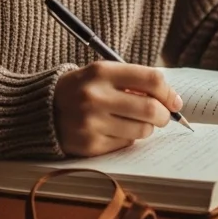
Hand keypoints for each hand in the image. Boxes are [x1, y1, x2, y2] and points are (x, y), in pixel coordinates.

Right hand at [54, 62, 182, 156]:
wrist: (42, 109)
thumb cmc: (83, 89)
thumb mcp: (102, 73)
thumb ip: (134, 81)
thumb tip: (171, 99)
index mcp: (101, 72)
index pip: (151, 79)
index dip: (168, 92)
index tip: (175, 101)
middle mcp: (95, 97)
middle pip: (150, 108)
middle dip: (164, 115)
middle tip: (164, 116)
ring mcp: (91, 123)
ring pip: (141, 130)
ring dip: (147, 127)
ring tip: (136, 122)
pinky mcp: (89, 145)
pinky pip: (125, 144)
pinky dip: (128, 138)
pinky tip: (115, 130)